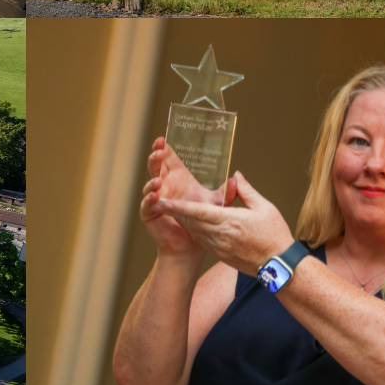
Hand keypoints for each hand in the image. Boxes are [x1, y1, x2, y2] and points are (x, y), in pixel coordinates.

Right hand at [139, 137, 228, 257]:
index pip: (169, 157)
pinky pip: (147, 204)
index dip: (165, 147)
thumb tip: (236, 179)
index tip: (163, 138)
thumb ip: (226, 192)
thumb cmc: (202, 220)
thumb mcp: (216, 204)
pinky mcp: (151, 212)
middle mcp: (166, 184)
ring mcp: (156, 197)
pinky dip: (150, 199)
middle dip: (155, 157)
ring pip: (150, 183)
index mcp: (179, 177)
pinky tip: (156, 196)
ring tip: (159, 180)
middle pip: (156, 166)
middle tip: (158, 150)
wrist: (192, 246)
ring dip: (152, 179)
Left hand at [157, 171, 294, 274]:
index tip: (163, 200)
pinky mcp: (220, 255)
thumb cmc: (274, 235)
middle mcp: (219, 236)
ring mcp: (218, 247)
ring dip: (182, 220)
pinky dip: (194, 230)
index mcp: (229, 222)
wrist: (279, 266)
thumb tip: (235, 176)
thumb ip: (245, 191)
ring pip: (195, 231)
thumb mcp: (264, 208)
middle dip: (174, 211)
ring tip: (170, 208)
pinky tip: (189, 223)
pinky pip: (202, 240)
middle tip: (159, 200)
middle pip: (191, 221)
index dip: (178, 206)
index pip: (197, 212)